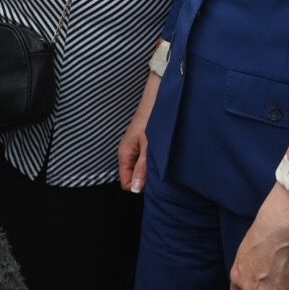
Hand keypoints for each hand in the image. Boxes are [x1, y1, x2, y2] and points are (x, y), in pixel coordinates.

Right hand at [118, 73, 161, 193]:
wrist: (157, 99)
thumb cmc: (152, 120)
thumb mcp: (148, 147)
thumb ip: (142, 168)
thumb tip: (135, 189)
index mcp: (125, 155)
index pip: (127, 183)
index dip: (139, 187)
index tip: (153, 183)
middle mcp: (127, 154)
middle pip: (133, 178)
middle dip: (146, 180)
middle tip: (161, 174)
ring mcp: (135, 149)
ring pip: (140, 170)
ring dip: (151, 171)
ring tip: (163, 164)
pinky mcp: (142, 145)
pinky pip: (144, 161)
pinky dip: (153, 163)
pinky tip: (162, 158)